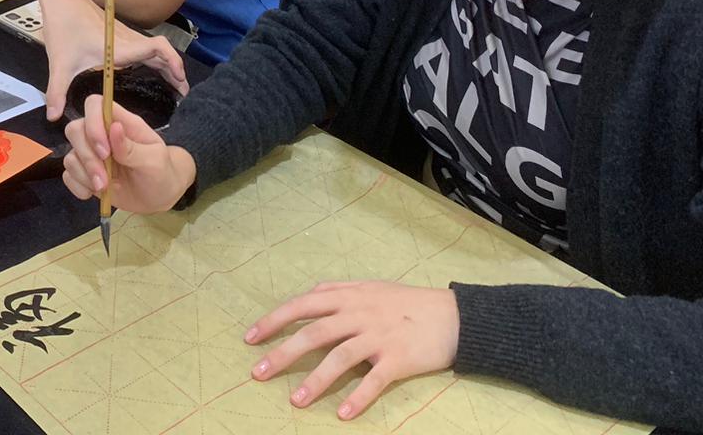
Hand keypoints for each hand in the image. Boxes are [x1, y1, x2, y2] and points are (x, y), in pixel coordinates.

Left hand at [35, 0, 186, 120]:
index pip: (158, 48)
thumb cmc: (63, 25)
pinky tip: (151, 71)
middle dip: (175, 71)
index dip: (173, 62)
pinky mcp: (118, 34)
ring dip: (166, 64)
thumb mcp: (60, 63)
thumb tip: (52, 117)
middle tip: (183, 93)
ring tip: (174, 85)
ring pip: (154, 49)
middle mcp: (127, 40)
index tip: (180, 81)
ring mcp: (124, 36)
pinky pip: (144, 47)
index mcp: (120, 47)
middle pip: (161, 52)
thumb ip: (57, 91)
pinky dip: (155, 59)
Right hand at [62, 97, 195, 213]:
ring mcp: (91, 153)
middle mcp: (101, 134)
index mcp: (121, 123)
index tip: (104, 151)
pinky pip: (68, 175)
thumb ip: (132, 147)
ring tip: (104, 188)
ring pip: (70, 155)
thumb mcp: (153, 161)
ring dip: (84, 175)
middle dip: (87, 157)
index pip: (95, 104)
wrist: (158, 198)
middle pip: (75, 129)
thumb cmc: (160, 172)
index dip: (92, 122)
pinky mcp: (83, 173)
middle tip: (104, 179)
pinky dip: (78, 187)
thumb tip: (114, 127)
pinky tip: (94, 193)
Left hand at [246, 282, 459, 419]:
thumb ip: (339, 291)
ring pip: (340, 357)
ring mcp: (379, 336)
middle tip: (258, 373)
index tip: (251, 338)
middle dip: (283, 353)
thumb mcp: (370, 287)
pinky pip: (374, 380)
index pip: (302, 305)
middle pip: (314, 332)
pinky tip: (342, 414)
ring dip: (315, 380)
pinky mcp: (398, 359)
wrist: (452, 316)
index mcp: (349, 296)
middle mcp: (359, 314)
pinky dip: (357, 397)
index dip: (274, 320)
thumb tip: (310, 295)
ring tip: (296, 401)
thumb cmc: (406, 302)